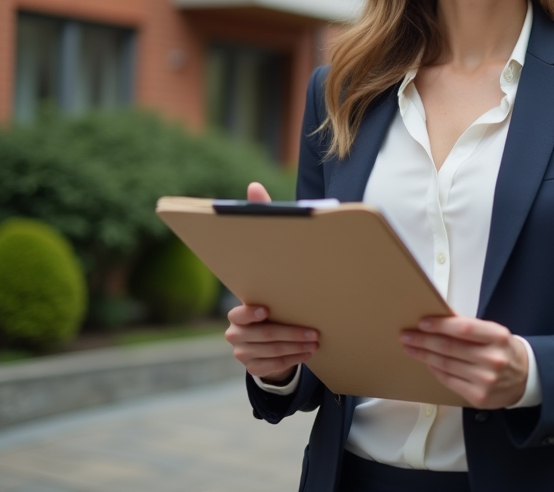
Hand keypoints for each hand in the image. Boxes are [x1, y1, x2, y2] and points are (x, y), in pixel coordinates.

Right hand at [225, 184, 315, 385]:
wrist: (276, 329)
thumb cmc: (277, 288)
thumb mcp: (273, 258)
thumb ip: (262, 223)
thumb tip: (254, 186)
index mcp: (240, 309)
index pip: (238, 313)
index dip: (248, 312)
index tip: (264, 309)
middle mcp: (236, 332)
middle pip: (260, 336)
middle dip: (288, 333)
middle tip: (314, 332)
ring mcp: (245, 352)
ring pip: (269, 353)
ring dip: (295, 347)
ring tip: (317, 340)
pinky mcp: (256, 367)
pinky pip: (274, 367)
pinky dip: (293, 360)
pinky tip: (310, 354)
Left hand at [400, 316, 527, 408]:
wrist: (526, 379)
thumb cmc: (505, 350)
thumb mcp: (494, 333)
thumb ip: (470, 327)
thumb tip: (441, 317)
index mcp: (498, 337)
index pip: (464, 329)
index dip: (440, 325)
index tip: (422, 322)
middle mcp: (493, 359)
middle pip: (450, 348)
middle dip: (424, 340)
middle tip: (406, 335)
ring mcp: (485, 380)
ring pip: (446, 365)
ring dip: (424, 355)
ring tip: (410, 347)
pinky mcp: (478, 397)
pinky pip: (449, 381)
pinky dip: (435, 370)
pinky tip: (426, 362)